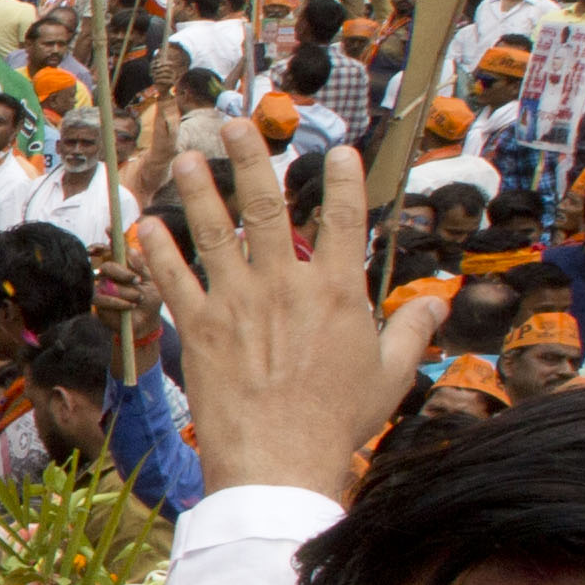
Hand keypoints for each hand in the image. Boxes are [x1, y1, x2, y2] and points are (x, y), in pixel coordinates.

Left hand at [131, 123, 440, 503]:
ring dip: (200, 190)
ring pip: (216, 232)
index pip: (346, 222)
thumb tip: (438, 303)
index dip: (344, 183)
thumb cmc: (338, 422)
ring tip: (189, 157)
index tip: (340, 150)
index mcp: (337, 294)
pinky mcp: (199, 327)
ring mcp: (238, 303)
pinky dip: (159, 251)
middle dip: (253, 160)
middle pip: (269, 209)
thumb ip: (411, 331)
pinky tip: (147, 224)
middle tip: (238, 124)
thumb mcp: (391, 376)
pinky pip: (175, 279)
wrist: (280, 460)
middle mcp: (285, 286)